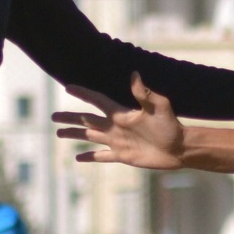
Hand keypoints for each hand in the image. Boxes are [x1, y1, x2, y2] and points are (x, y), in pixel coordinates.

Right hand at [53, 72, 185, 168]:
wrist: (180, 148)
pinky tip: (77, 158)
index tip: (68, 87)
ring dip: (74, 135)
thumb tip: (134, 74)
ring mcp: (118, 141)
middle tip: (53, 117)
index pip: (97, 101)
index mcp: (121, 113)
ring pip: (90, 137)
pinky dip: (90, 157)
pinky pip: (102, 156)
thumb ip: (144, 93)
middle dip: (70, 118)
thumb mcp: (159, 107)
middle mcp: (116, 126)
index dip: (83, 94)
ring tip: (59, 133)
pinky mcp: (123, 156)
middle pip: (87, 120)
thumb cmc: (171, 126)